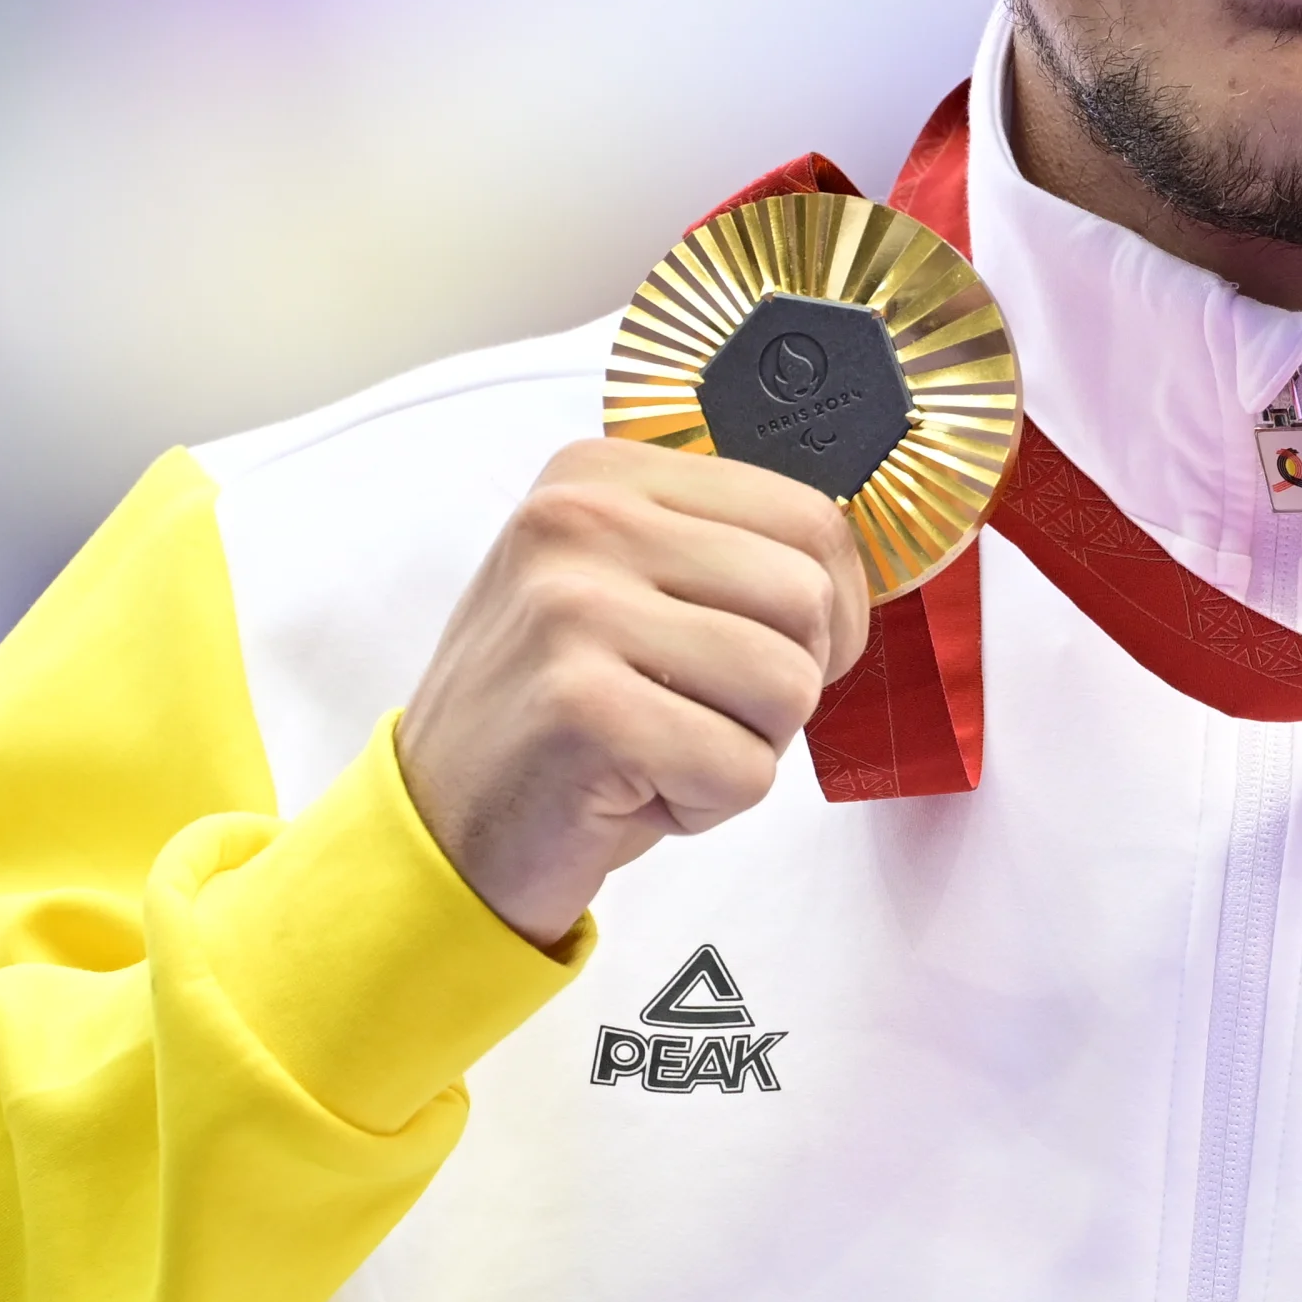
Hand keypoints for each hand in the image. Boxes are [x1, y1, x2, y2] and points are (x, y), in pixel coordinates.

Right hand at [398, 441, 871, 948]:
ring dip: (747, 747)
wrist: (441, 828)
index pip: (807, 515)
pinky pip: (742, 768)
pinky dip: (708, 804)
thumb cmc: (560, 713)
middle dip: (788, 683)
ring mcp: (574, 610)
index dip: (835, 605)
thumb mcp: (625, 587)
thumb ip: (723, 550)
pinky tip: (634, 791)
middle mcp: (582, 520)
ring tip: (661, 750)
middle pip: (807, 596)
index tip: (789, 651)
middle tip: (703, 715)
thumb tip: (859, 564)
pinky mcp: (583, 709)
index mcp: (603, 473)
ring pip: (789, 684)